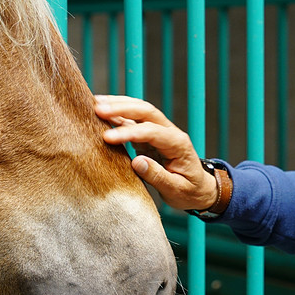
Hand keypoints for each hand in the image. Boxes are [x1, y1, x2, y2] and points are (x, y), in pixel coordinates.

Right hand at [94, 96, 218, 210]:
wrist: (200, 190)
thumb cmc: (190, 191)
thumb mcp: (176, 190)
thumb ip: (158, 176)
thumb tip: (137, 162)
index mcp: (178, 144)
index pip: (152, 131)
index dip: (129, 133)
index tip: (107, 138)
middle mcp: (170, 132)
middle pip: (146, 111)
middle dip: (122, 108)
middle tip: (98, 109)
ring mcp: (160, 132)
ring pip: (139, 111)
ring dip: (118, 105)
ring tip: (95, 103)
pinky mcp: (150, 137)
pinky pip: (134, 121)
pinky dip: (118, 115)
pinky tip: (102, 113)